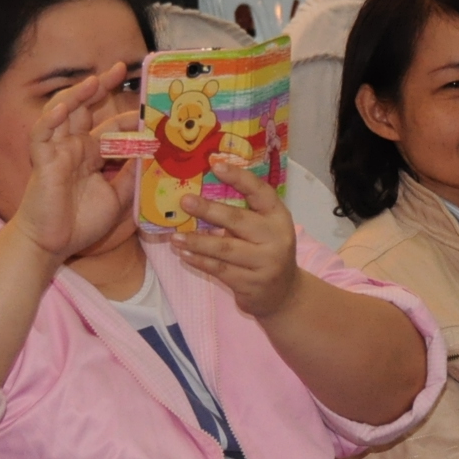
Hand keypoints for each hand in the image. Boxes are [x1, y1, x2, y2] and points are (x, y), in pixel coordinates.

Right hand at [11, 62, 136, 262]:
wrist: (53, 244)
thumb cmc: (81, 223)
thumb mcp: (116, 197)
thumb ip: (131, 176)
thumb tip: (151, 156)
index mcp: (91, 155)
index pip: (110, 128)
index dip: (128, 118)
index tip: (151, 112)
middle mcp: (74, 147)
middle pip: (86, 108)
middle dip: (101, 87)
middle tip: (121, 68)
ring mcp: (57, 151)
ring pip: (63, 112)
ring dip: (77, 94)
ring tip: (95, 80)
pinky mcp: (42, 160)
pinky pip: (42, 134)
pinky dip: (51, 119)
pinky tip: (64, 107)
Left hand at [173, 154, 302, 317]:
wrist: (283, 294)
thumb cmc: (266, 252)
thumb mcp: (265, 230)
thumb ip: (244, 213)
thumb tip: (202, 194)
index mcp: (279, 217)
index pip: (261, 192)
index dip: (239, 178)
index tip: (216, 165)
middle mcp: (276, 238)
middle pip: (238, 220)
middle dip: (208, 210)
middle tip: (185, 201)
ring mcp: (265, 263)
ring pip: (224, 249)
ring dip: (196, 242)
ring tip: (175, 237)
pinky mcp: (251, 284)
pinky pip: (220, 270)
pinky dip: (200, 261)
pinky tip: (184, 255)